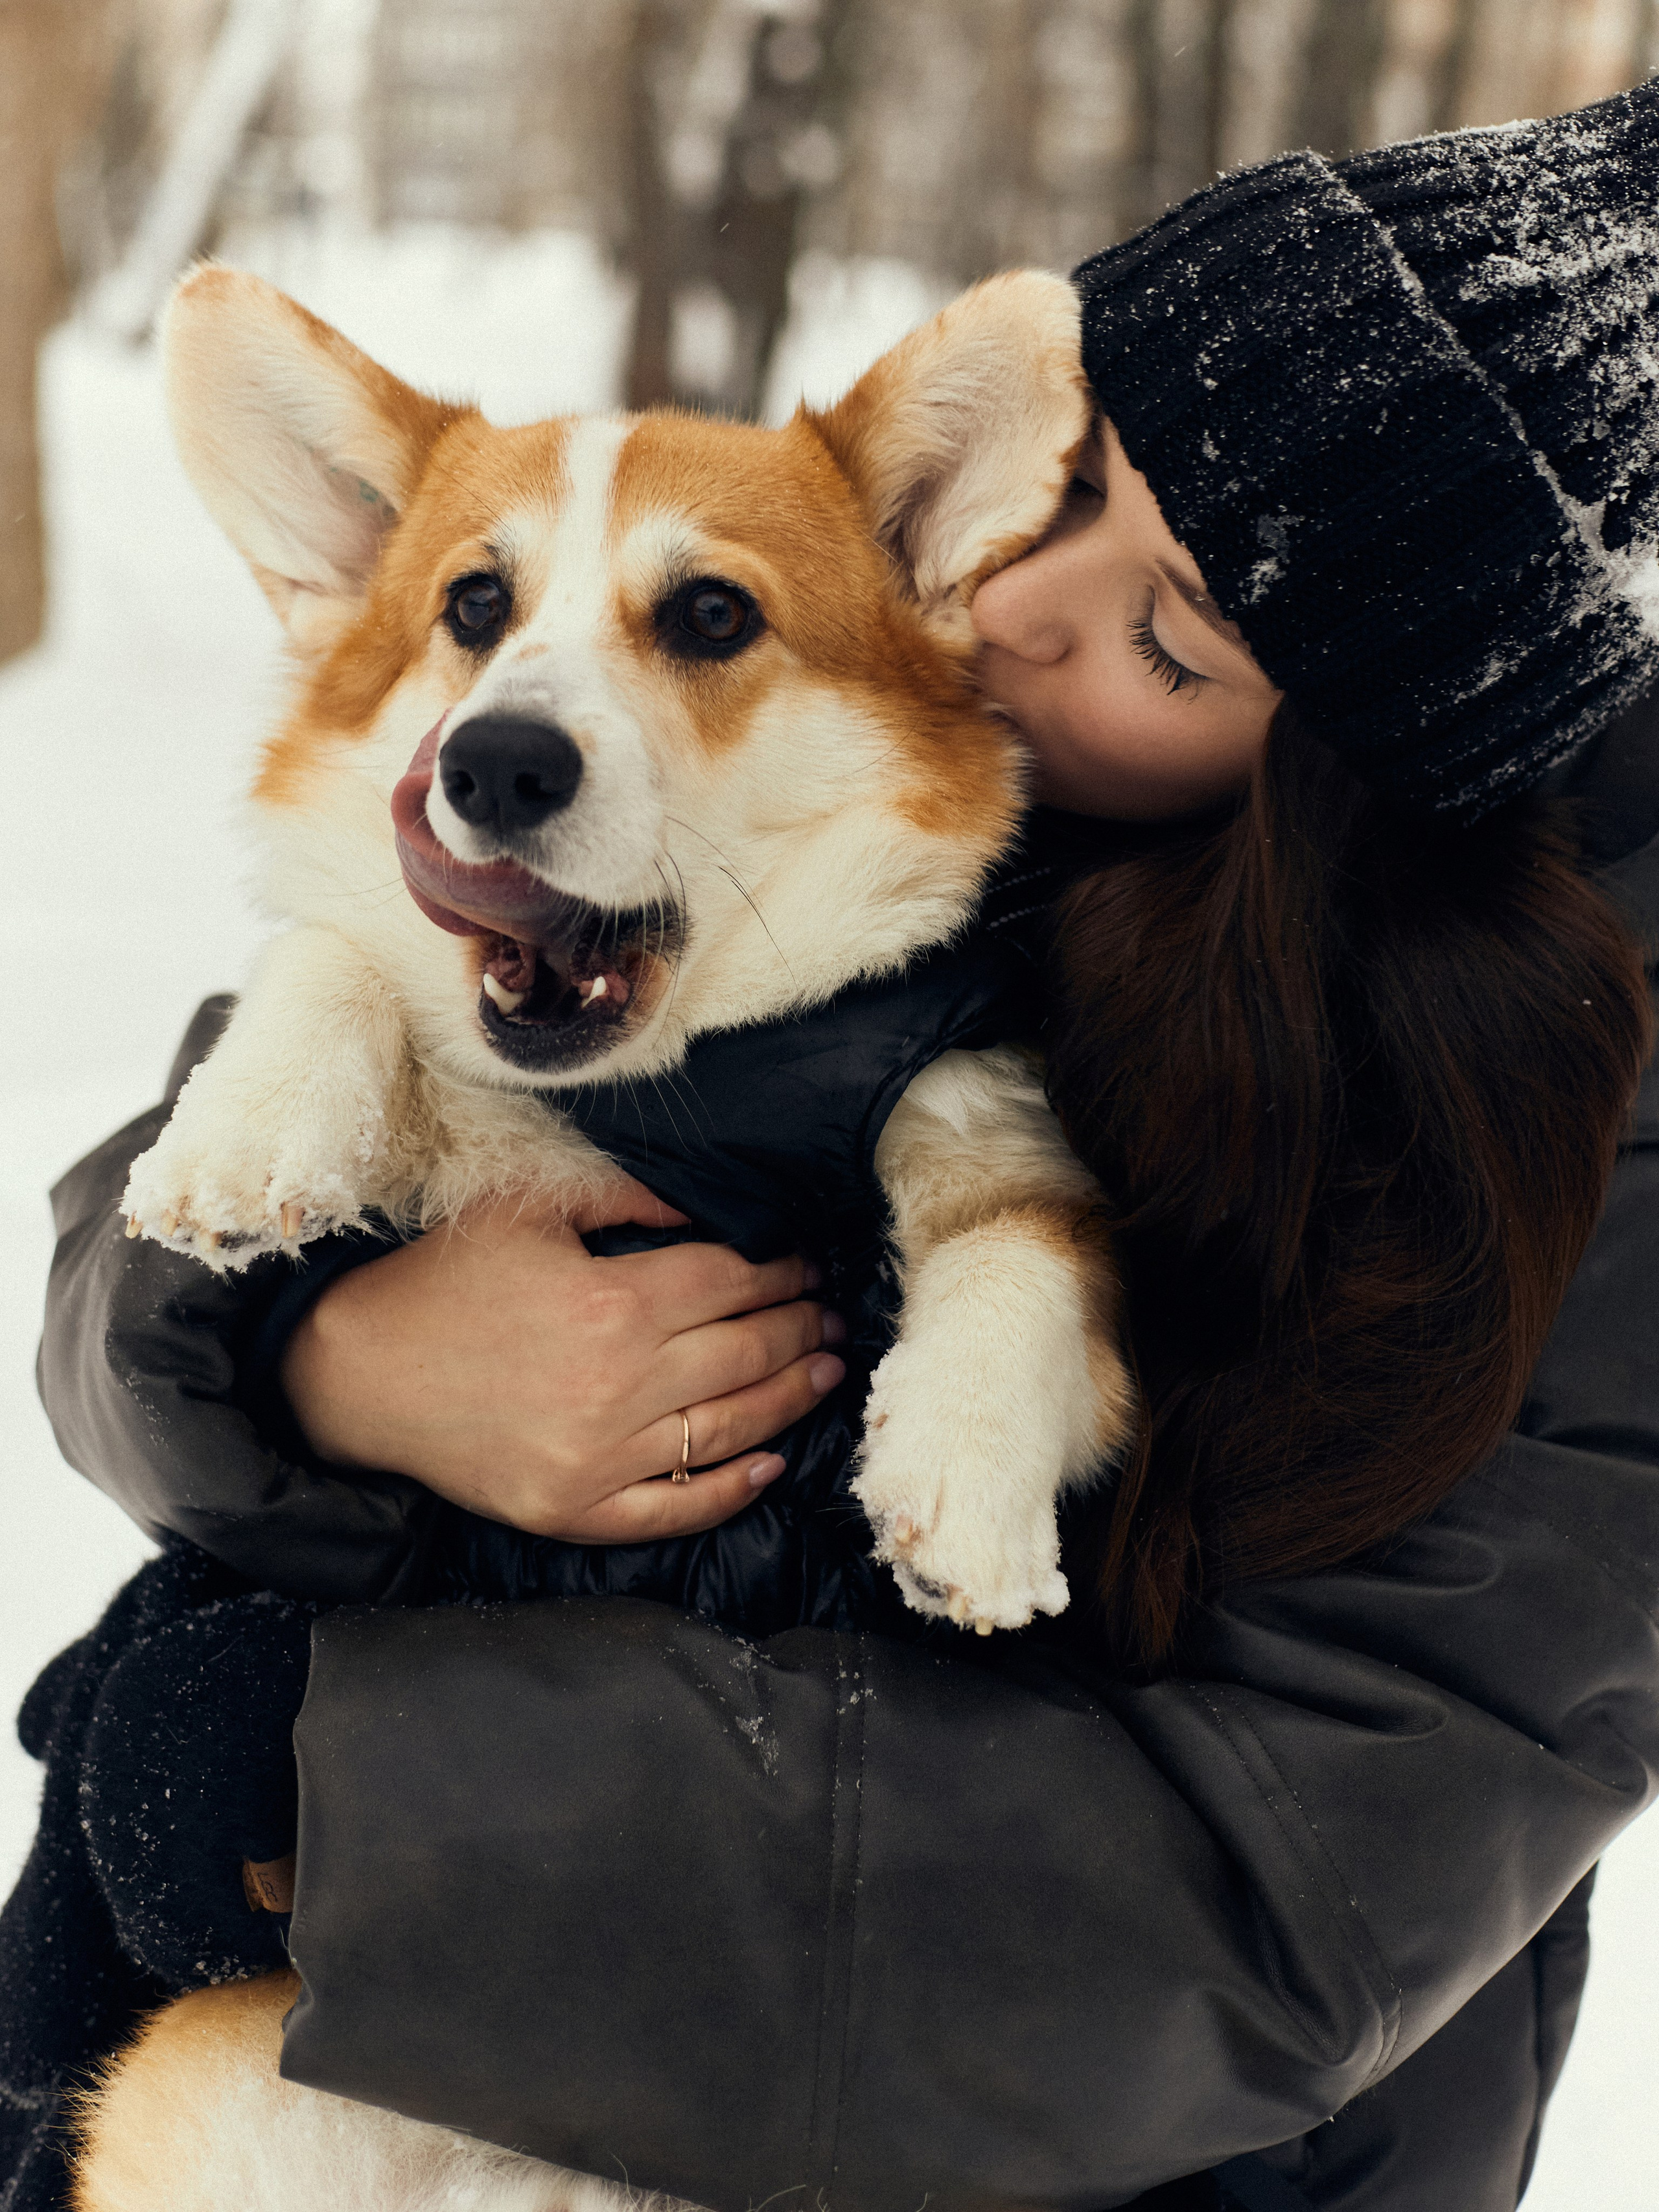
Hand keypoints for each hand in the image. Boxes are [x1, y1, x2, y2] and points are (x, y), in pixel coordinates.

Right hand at [278, 1180, 845, 1541]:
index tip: (808, 1263)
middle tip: (833, 1316)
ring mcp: (598, 1458)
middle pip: (746, 1353)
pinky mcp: (574, 1509)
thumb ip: (628, 1198)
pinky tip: (770, 1465)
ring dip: (790, 1400)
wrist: (358, 1373)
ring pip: (729, 1430)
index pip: (734, 1282)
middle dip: (802, 1329)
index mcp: (611, 1303)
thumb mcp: (530, 1210)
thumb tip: (713, 1203)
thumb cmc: (444, 1282)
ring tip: (823, 1373)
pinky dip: (730, 1490)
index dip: (783, 1270)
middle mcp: (617, 1385)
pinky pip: (674, 1507)